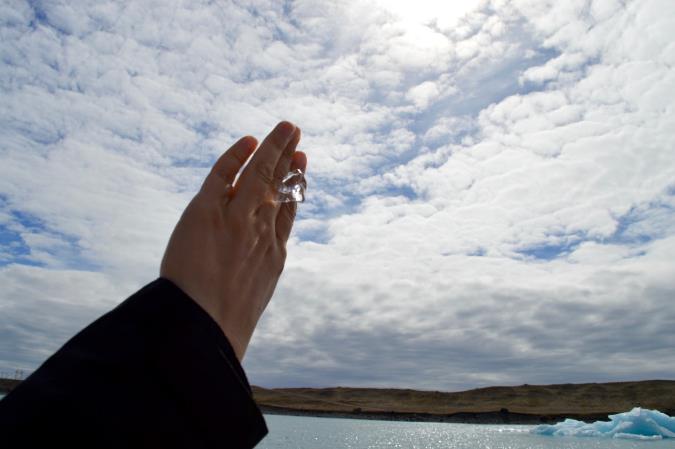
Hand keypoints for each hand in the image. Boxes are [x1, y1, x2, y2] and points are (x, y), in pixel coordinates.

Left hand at [160, 121, 306, 360]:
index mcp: (274, 252)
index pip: (288, 209)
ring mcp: (236, 218)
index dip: (296, 184)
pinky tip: (248, 141)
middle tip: (296, 132)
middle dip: (288, 155)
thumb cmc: (225, 326)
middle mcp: (260, 230)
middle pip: (279, 183)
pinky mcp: (206, 211)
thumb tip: (259, 273)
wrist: (204, 328)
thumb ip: (259, 277)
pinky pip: (223, 175)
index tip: (302, 167)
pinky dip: (236, 156)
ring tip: (286, 126)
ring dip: (273, 145)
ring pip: (259, 172)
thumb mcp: (255, 301)